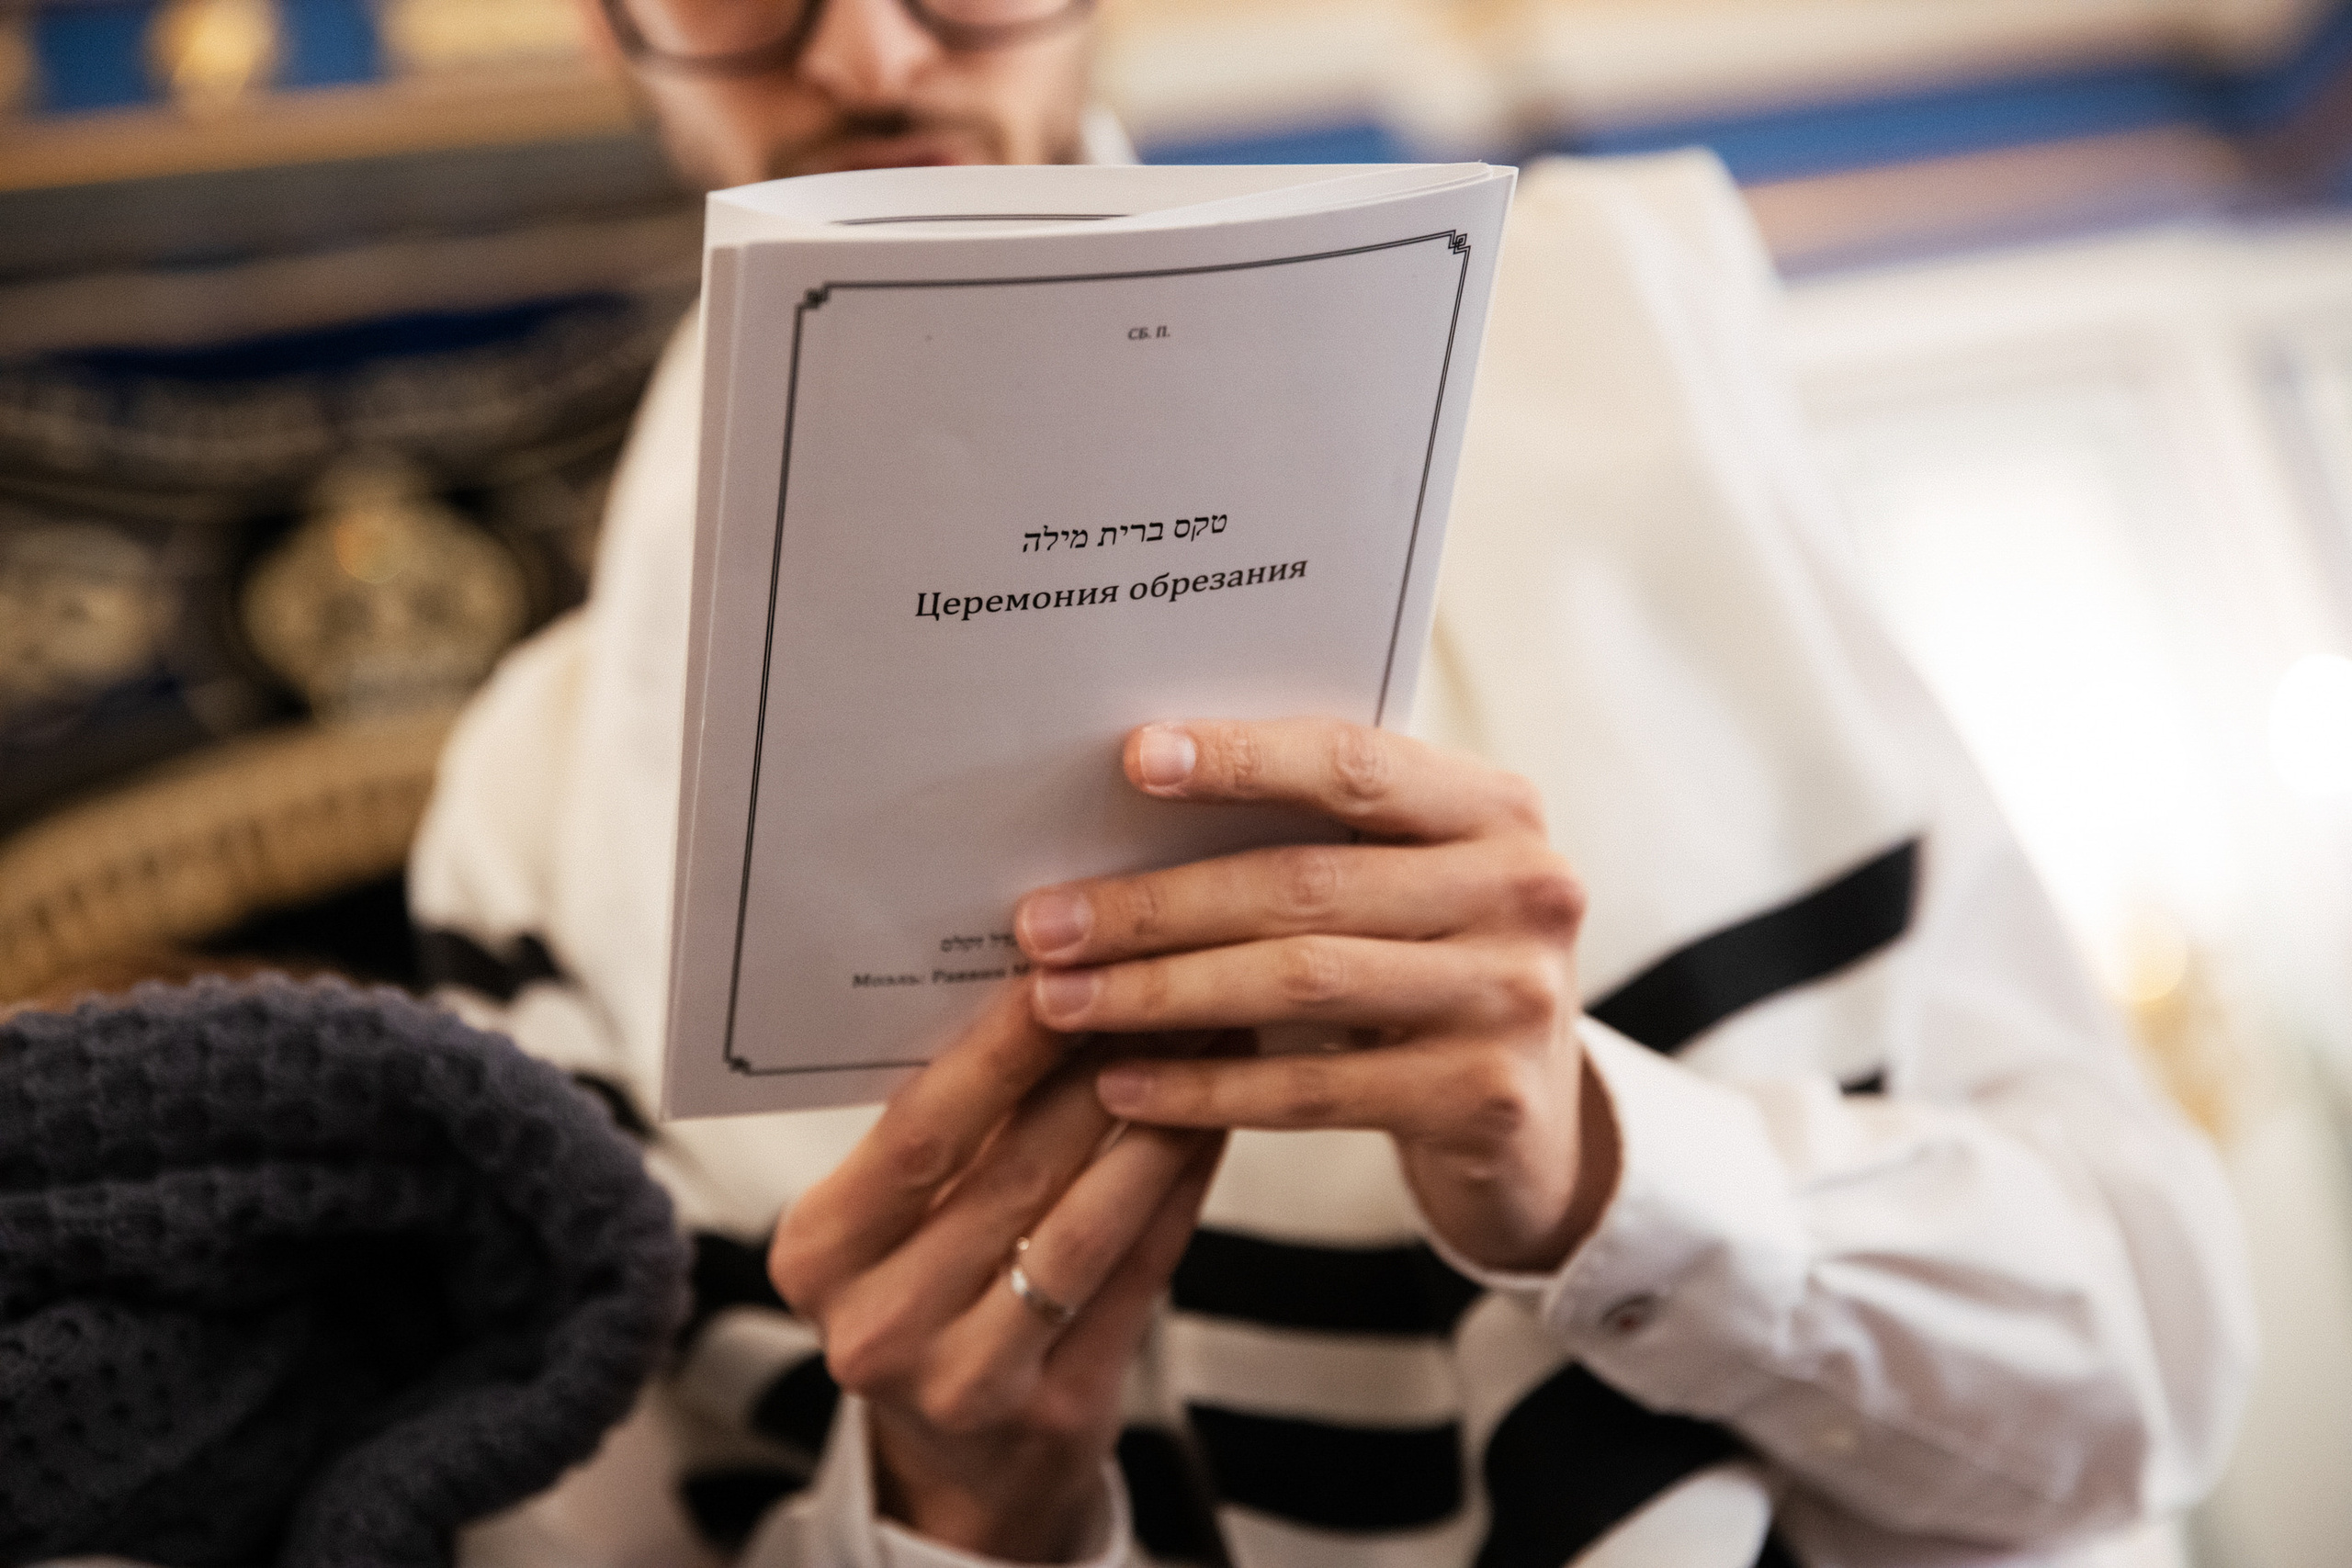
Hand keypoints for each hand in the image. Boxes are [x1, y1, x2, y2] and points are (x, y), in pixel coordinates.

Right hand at [770, 986, 1224, 1562]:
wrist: (958, 1464)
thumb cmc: (924, 1294)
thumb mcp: (890, 1218)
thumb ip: (947, 1124)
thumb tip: (1046, 981)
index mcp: (819, 1252)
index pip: (919, 1130)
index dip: (1000, 1049)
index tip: (1062, 968)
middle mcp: (880, 1323)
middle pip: (1013, 1169)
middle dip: (1099, 1064)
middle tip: (1162, 984)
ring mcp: (967, 1379)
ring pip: (1086, 1224)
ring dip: (1157, 1120)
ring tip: (1206, 1039)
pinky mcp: (1058, 1411)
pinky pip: (1138, 1276)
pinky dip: (1179, 1189)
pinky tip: (1211, 1124)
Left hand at [1014, 718, 1618, 1273]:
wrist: (1532, 1127)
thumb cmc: (1432, 971)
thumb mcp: (1409, 886)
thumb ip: (1322, 838)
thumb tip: (1133, 792)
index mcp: (1496, 808)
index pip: (1353, 763)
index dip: (1240, 759)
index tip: (1130, 760)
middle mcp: (1524, 890)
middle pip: (1304, 884)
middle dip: (1156, 904)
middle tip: (1043, 922)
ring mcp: (1511, 997)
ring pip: (1299, 984)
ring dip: (1160, 993)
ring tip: (1059, 1000)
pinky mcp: (1483, 1099)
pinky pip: (1312, 1091)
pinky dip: (1205, 1086)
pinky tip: (1124, 1086)